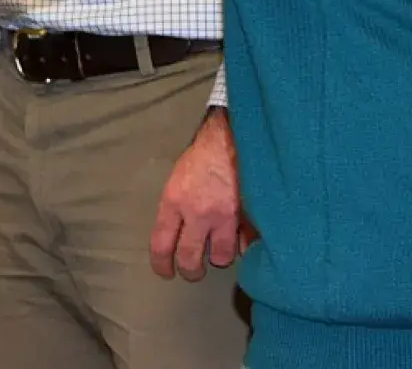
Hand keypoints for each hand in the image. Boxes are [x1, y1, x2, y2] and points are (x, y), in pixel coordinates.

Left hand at [149, 107, 247, 280]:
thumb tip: (179, 236)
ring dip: (220, 257)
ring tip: (219, 250)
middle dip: (190, 271)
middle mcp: (198, 213)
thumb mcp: (177, 180)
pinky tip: (241, 239)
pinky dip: (243, 246)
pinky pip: (245, 245)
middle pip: (190, 259)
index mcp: (174, 201)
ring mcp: (226, 217)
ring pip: (222, 258)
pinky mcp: (249, 217)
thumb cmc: (201, 157)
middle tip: (192, 271)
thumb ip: (176, 209)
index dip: (161, 264)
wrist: (233, 139)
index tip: (165, 272)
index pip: (161, 244)